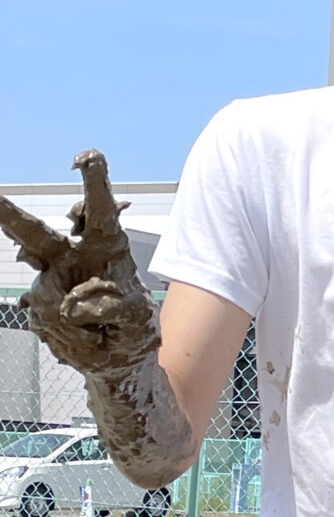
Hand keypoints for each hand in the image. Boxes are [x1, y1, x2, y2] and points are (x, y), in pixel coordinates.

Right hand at [0, 152, 157, 374]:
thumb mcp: (137, 316)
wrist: (119, 357)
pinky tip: (86, 340)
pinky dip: (70, 338)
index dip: (93, 184)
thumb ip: (113, 305)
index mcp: (104, 245)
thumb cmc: (135, 325)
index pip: (99, 210)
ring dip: (74, 323)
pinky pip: (46, 320)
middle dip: (8, 213)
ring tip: (100, 335)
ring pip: (46, 296)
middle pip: (36, 233)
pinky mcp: (40, 305)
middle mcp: (71, 256)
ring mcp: (50, 280)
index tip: (85, 159)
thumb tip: (74, 303)